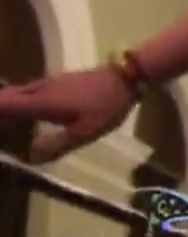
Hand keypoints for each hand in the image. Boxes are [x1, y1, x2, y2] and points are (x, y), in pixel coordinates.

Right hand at [0, 67, 135, 162]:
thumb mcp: (83, 133)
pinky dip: (20, 102)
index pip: (3, 104)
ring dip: (7, 106)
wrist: (126, 78)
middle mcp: (39, 89)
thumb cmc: (105, 106)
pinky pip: (29, 91)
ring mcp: (48, 82)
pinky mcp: (58, 81)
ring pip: (17, 93)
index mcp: (40, 102)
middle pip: (5, 97)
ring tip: (8, 126)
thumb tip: (30, 158)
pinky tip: (27, 115)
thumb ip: (56, 146)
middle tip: (2, 130)